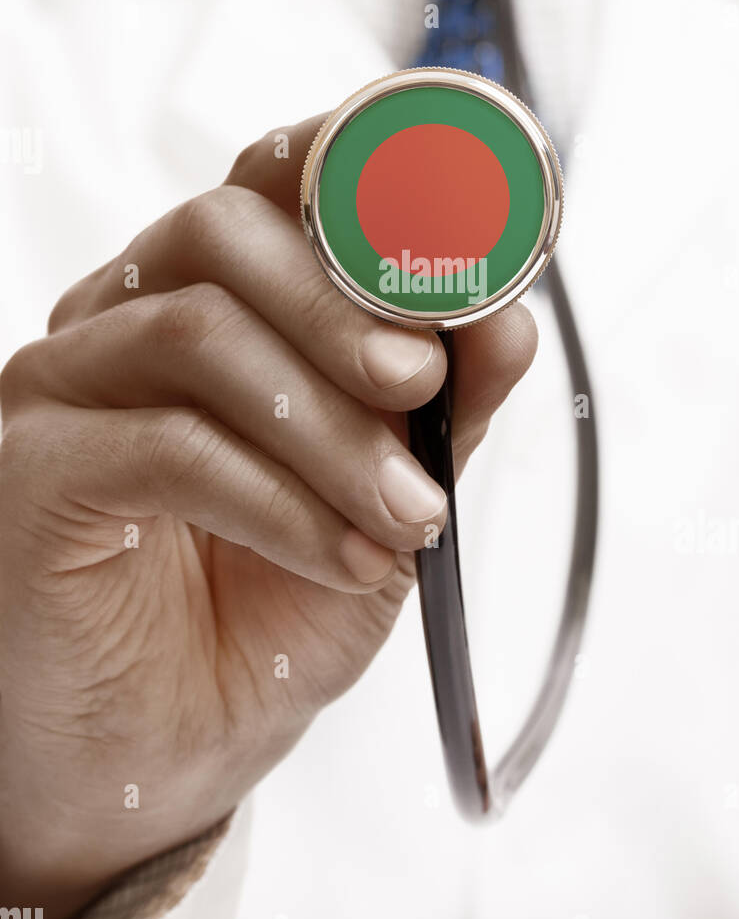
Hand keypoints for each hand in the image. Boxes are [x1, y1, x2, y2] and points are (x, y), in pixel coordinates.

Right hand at [0, 117, 536, 918]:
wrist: (163, 752)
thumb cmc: (261, 613)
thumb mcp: (384, 503)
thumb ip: (442, 410)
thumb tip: (510, 321)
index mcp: (209, 302)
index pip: (266, 186)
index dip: (353, 166)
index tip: (453, 211)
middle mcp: (123, 322)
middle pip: (222, 232)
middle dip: (345, 303)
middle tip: (427, 383)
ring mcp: (64, 390)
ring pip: (197, 332)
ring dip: (330, 426)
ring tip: (406, 515)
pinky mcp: (31, 474)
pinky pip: (164, 446)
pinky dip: (279, 500)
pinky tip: (339, 555)